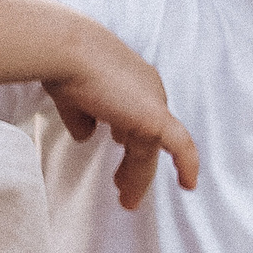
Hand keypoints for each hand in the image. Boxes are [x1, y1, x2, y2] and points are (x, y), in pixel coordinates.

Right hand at [41, 25, 199, 211]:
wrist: (68, 52)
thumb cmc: (64, 66)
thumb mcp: (73, 98)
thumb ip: (83, 117)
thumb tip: (86, 136)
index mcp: (132, 80)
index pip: (137, 114)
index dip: (129, 135)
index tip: (118, 148)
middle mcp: (148, 90)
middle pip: (146, 135)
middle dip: (134, 163)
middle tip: (121, 186)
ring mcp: (154, 103)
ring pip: (149, 149)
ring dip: (137, 176)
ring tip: (126, 200)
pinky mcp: (155, 118)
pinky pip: (179, 147)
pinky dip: (186, 165)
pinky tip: (188, 185)